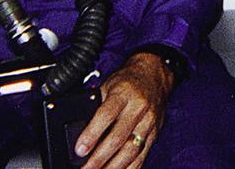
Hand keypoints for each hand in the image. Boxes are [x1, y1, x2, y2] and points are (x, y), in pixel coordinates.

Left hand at [75, 52, 174, 168]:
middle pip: (119, 137)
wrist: (154, 75)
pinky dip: (130, 168)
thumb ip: (97, 106)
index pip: (106, 115)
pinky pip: (142, 156)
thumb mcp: (108, 86)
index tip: (80, 150)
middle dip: (100, 158)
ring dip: (114, 167)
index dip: (92, 134)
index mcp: (124, 93)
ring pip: (132, 150)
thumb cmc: (127, 81)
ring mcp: (149, 122)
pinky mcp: (154, 134)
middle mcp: (138, 108)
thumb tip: (80, 131)